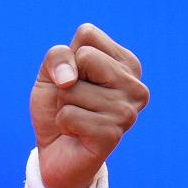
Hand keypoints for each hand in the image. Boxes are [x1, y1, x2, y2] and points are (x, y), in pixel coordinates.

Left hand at [30, 24, 147, 187]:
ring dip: (63, 105)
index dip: (70, 56)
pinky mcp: (113, 135)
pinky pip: (69, 115)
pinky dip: (63, 124)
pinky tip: (77, 135)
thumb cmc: (58, 106)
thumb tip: (69, 78)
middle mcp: (136, 86)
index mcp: (127, 64)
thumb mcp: (51, 71)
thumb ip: (57, 56)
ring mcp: (128, 112)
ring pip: (72, 88)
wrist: (56, 152)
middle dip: (66, 80)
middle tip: (75, 101)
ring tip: (77, 119)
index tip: (77, 79)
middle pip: (84, 56)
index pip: (87, 34)